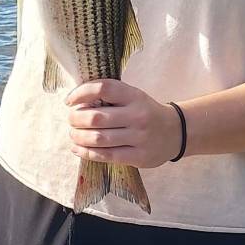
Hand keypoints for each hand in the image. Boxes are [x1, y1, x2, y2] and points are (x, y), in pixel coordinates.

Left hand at [66, 79, 182, 167]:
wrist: (175, 131)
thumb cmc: (146, 111)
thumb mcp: (134, 97)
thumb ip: (111, 97)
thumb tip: (77, 101)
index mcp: (134, 96)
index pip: (104, 88)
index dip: (82, 92)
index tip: (70, 100)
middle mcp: (137, 115)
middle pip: (96, 117)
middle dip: (76, 118)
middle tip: (71, 119)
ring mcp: (138, 137)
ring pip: (98, 138)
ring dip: (78, 136)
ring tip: (73, 134)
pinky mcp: (138, 157)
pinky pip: (105, 156)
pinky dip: (86, 152)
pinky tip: (77, 148)